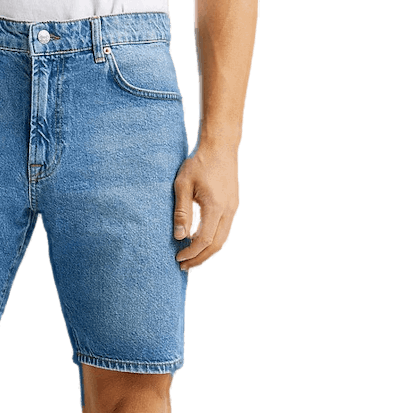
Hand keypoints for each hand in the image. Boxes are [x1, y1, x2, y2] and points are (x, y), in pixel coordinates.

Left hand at [173, 142, 239, 271]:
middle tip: (184, 267)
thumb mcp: (183, 185)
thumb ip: (181, 212)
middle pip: (217, 245)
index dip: (192, 253)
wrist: (221, 145)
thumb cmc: (199, 162)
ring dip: (208, 252)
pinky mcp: (233, 205)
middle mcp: (228, 210)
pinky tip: (201, 243)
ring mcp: (233, 208)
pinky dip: (213, 241)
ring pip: (223, 239)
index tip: (178, 258)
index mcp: (215, 206)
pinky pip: (225, 230)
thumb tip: (179, 236)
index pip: (205, 240)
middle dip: (200, 259)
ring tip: (192, 259)